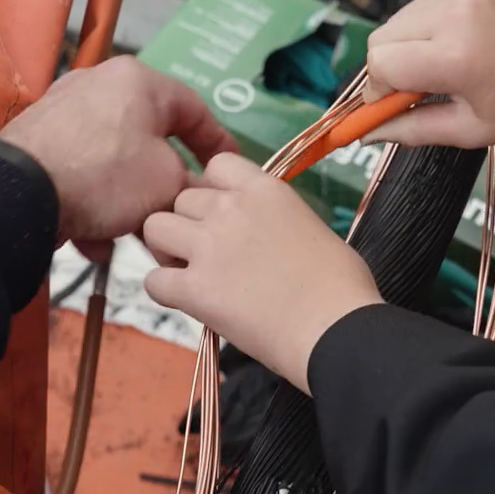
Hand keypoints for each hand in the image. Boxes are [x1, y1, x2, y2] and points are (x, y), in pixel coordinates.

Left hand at [0, 57, 237, 252]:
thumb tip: (199, 194)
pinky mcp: (36, 140)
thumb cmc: (106, 176)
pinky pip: (81, 172)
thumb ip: (192, 186)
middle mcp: (99, 85)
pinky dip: (93, 203)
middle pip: (150, 140)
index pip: (195, 110)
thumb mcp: (167, 184)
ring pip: (114, 162)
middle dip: (165, 187)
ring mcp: (63, 111)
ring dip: (129, 202)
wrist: (19, 192)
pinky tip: (92, 240)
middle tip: (178, 216)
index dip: (219, 145)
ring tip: (133, 238)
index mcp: (139, 81)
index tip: (230, 172)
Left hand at [141, 154, 382, 392]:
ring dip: (167, 249)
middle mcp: (230, 209)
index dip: (214, 188)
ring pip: (155, 228)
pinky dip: (164, 290)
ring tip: (188, 271)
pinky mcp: (193, 289)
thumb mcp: (313, 228)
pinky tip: (186, 301)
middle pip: (182, 198)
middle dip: (189, 222)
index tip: (225, 214)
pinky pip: (153, 281)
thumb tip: (266, 237)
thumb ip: (277, 221)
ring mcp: (208, 247)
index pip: (217, 165)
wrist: (334, 327)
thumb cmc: (341, 284)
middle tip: (207, 252)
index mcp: (265, 190)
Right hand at [363, 0, 494, 148]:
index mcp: (455, 55)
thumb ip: (412, 129)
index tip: (394, 103)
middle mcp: (452, 12)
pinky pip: (423, 3)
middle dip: (390, 67)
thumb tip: (365, 134)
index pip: (381, 63)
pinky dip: (428, 25)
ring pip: (399, 19)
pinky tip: (457, 39)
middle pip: (382, 38)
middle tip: (420, 87)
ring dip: (409, 45)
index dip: (378, 89)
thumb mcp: (470, 130)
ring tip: (444, 63)